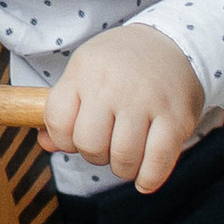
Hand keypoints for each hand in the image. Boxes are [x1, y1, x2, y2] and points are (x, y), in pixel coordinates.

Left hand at [42, 21, 204, 193]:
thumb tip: (45, 143)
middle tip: (106, 146)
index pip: (57, 121)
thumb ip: (63, 108)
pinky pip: (158, 161)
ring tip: (126, 158)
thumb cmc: (120, 65)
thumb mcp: (85, 72)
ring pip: (123, 157)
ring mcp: (147, 100)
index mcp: (85, 70)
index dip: (62, 139)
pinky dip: (148, 179)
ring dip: (122, 168)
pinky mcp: (177, 117)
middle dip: (94, 155)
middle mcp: (114, 84)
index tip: (76, 137)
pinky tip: (144, 180)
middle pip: (89, 144)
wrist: (171, 42)